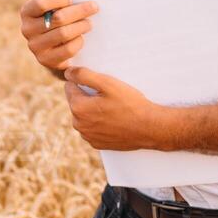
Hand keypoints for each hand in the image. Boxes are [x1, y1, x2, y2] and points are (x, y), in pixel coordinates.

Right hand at [19, 0, 98, 78]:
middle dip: (79, 11)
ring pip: (63, 34)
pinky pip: (66, 50)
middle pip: (57, 18)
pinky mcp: (45, 61)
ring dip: (81, 26)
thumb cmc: (61, 18)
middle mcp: (26, 29)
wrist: (59, 48)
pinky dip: (78, 43)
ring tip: (90, 23)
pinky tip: (82, 38)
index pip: (40, 3)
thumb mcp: (65, 2)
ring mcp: (35, 47)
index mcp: (27, 11)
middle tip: (94, 7)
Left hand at [63, 66, 179, 151]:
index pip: (69, 87)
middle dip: (88, 97)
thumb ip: (84, 75)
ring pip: (84, 116)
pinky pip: (92, 128)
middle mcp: (79, 125)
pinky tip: (114, 120)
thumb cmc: (130, 104)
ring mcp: (88, 136)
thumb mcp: (108, 83)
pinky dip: (99, 123)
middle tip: (109, 97)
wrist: (150, 128)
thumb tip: (67, 72)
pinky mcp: (97, 144)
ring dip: (93, 110)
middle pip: (76, 102)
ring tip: (113, 109)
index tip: (100, 86)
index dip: (84, 82)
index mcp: (78, 108)